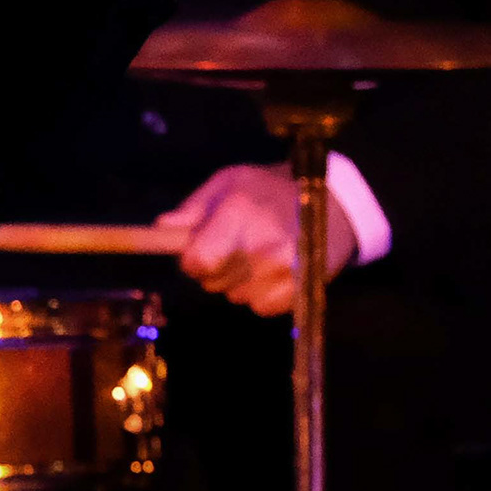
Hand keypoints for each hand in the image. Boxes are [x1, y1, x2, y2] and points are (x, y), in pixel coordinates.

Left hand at [161, 161, 355, 316]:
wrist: (329, 202)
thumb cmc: (267, 190)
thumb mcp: (227, 183)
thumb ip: (193, 208)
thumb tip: (161, 228)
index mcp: (239, 214)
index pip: (198, 262)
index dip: (190, 260)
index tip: (195, 251)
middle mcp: (262, 247)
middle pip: (213, 282)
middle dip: (212, 268)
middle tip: (229, 246)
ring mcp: (285, 273)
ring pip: (236, 296)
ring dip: (236, 281)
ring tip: (253, 254)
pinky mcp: (300, 291)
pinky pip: (261, 307)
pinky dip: (260, 293)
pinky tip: (271, 269)